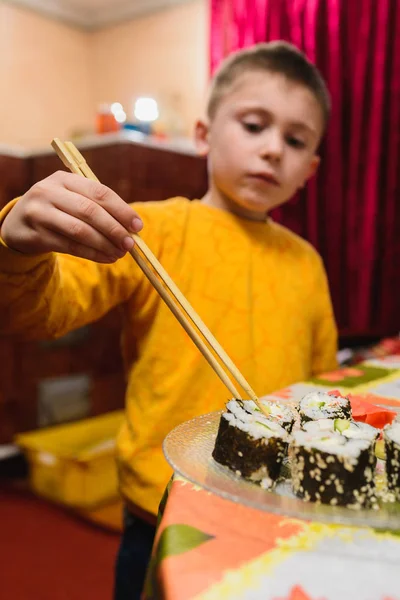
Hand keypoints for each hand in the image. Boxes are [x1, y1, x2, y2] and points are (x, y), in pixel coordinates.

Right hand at [1, 171, 142, 262]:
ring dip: (104, 244)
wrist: (19, 224)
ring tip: (120, 254)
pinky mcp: (36, 234)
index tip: (138, 226)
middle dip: (114, 229)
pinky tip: (106, 258)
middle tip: (130, 244)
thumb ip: (98, 208)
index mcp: (63, 178)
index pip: (99, 192)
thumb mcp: (72, 200)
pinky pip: (70, 246)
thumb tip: (132, 228)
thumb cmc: (57, 210)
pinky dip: (92, 254)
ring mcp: (40, 213)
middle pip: (90, 211)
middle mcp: (49, 191)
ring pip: (80, 231)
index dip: (121, 209)